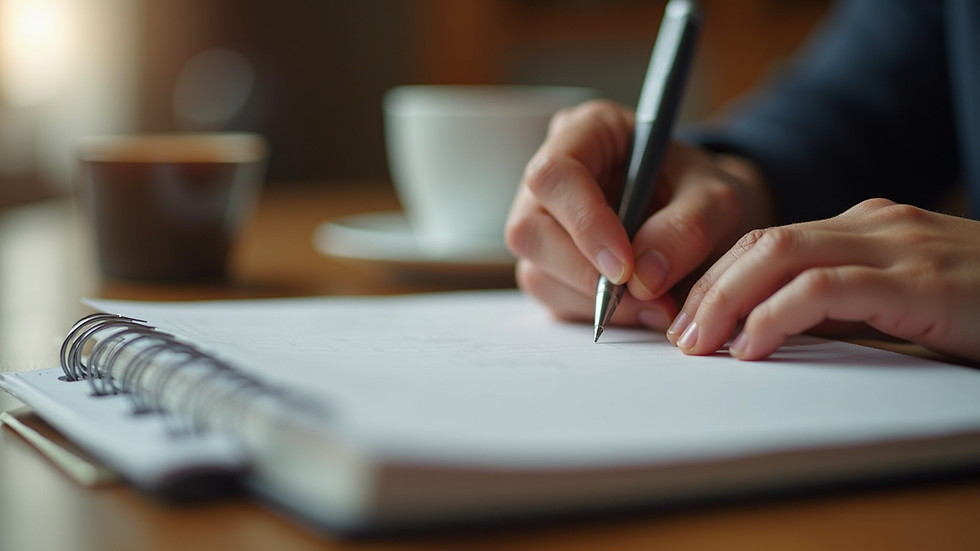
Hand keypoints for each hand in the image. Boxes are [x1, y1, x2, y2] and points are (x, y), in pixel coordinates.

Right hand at [505, 100, 773, 328]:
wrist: (706, 224)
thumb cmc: (703, 195)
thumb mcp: (718, 199)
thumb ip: (688, 228)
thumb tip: (644, 277)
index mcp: (585, 133)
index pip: (554, 174)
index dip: (583, 222)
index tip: (626, 267)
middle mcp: (551, 179)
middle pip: (529, 230)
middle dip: (586, 274)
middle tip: (647, 298)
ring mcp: (543, 225)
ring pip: (537, 272)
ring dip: (595, 302)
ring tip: (655, 306)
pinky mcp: (548, 267)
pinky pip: (553, 300)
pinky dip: (596, 314)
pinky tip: (638, 309)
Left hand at [669, 199, 979, 361]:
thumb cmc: (978, 305)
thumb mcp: (897, 302)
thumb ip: (839, 307)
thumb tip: (764, 333)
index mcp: (863, 228)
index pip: (766, 241)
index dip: (716, 277)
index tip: (685, 317)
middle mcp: (873, 225)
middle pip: (762, 242)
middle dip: (708, 288)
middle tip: (677, 334)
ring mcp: (896, 245)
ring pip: (781, 254)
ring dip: (727, 299)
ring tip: (698, 342)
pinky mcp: (918, 279)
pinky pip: (825, 288)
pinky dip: (777, 315)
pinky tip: (752, 344)